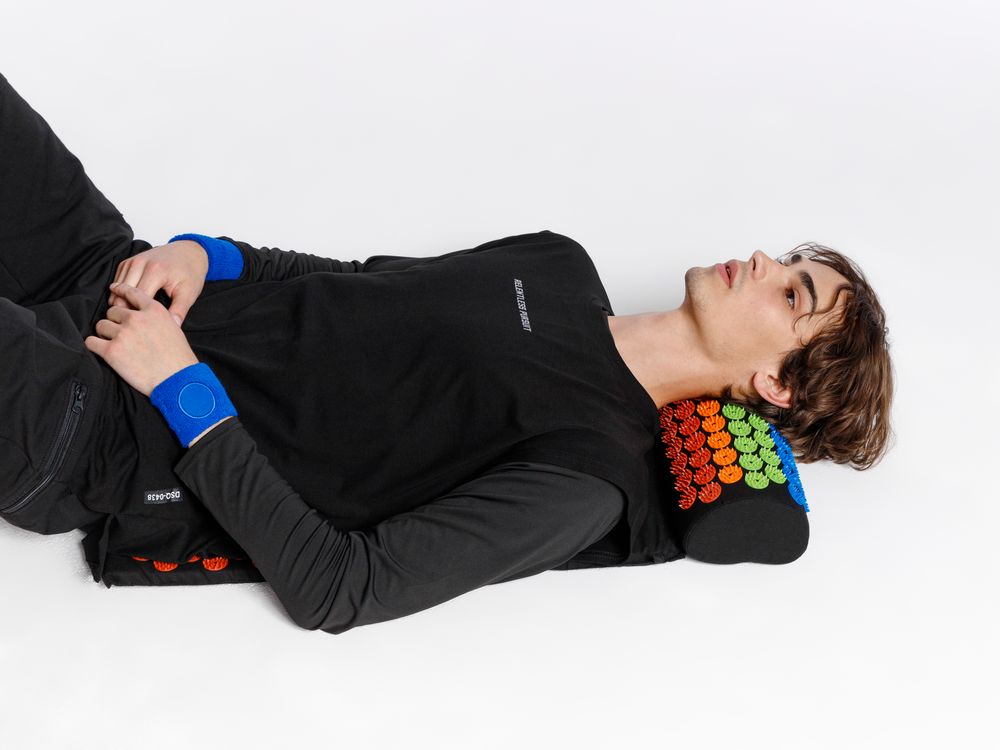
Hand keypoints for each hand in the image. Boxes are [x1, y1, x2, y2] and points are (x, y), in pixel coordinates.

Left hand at [85, 282, 199, 397]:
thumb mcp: (173, 328)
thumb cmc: (179, 358)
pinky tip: (101, 350)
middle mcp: (137, 318)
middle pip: (113, 311)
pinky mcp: (112, 351)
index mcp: (154, 310)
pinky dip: (94, 345)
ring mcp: (123, 334)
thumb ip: (155, 317)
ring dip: (105, 334)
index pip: (131, 292)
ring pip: (101, 325)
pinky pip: (91, 342)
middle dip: (115, 321)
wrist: (178, 380)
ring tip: (116, 345)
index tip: (114, 289)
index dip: (120, 290)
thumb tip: (141, 315)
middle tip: (122, 334)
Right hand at [108, 240, 208, 326]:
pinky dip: (120, 293)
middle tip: (137, 324)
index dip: (138, 315)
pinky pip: (117, 281)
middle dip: (127, 310)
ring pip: (116, 288)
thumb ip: (179, 310)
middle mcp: (140, 263)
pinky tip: (131, 303)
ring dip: (121, 302)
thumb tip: (173, 327)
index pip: (136, 299)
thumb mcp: (189, 293)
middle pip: (122, 294)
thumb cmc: (189, 273)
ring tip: (134, 315)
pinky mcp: (127, 262)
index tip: (144, 327)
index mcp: (156, 271)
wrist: (188, 252)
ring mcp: (132, 261)